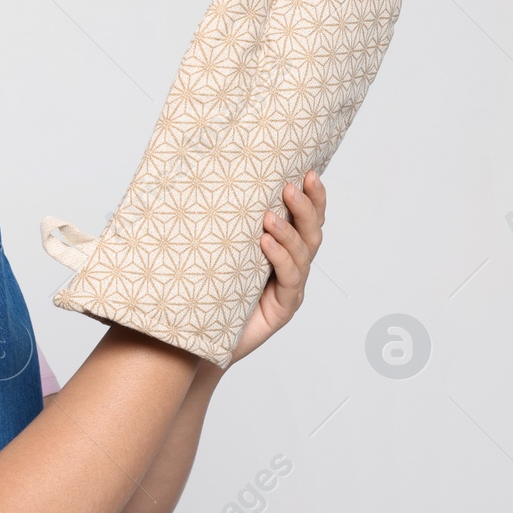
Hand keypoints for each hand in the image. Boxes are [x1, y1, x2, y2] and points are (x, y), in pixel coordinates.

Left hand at [226, 170, 325, 365]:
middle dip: (306, 207)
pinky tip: (265, 243)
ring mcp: (290, 289)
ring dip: (288, 231)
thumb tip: (210, 178)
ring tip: (270, 216)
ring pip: (303, 254)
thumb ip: (227, 224)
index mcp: (284, 249)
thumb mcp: (220, 251)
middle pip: (312, 232)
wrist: (199, 340)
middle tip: (291, 187)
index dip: (313, 197)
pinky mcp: (283, 310)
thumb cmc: (208, 291)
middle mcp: (292, 267)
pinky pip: (289, 280)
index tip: (309, 171)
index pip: (306, 219)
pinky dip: (279, 258)